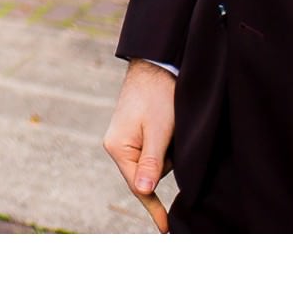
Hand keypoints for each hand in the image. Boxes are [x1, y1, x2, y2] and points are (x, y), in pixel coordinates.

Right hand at [104, 58, 176, 232]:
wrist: (157, 62)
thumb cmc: (158, 95)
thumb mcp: (159, 130)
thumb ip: (151, 162)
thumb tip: (143, 191)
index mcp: (118, 147)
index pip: (138, 187)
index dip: (154, 208)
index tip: (168, 229)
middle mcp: (118, 145)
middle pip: (148, 175)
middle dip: (166, 166)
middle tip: (175, 139)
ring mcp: (127, 138)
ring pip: (155, 163)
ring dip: (169, 153)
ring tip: (173, 126)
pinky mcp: (137, 132)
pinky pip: (155, 150)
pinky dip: (167, 145)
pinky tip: (170, 128)